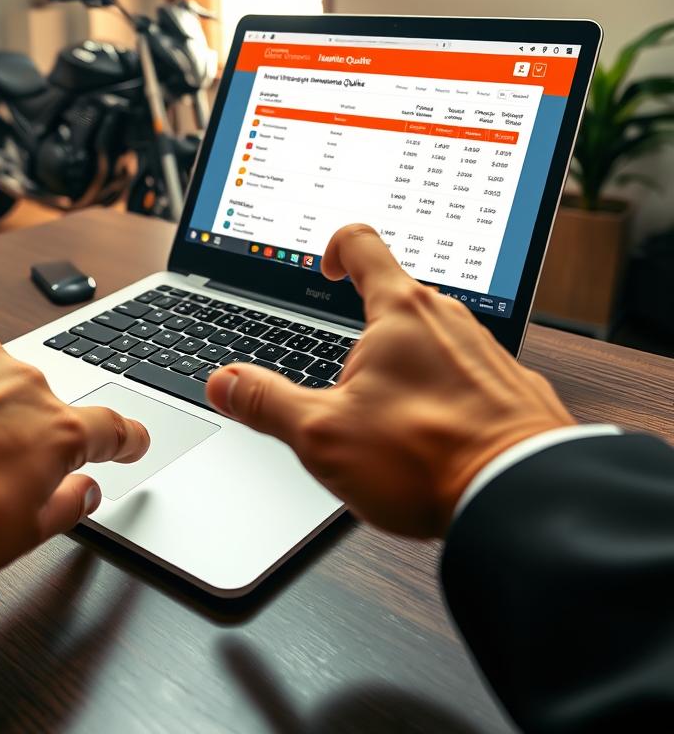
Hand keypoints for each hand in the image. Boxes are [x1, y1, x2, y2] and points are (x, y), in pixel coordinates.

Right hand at [206, 225, 572, 537]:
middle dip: (363, 338)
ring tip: (389, 423)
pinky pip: (465, 375)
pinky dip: (441, 396)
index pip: (362, 244)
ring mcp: (485, 351)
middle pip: (395, 300)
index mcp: (400, 312)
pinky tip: (433, 440)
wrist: (523, 502)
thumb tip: (223, 382)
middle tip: (346, 387)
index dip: (336, 247)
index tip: (327, 269)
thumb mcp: (322, 434)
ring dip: (403, 368)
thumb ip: (266, 402)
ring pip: (432, 340)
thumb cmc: (426, 458)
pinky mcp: (512, 388)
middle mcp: (448, 318)